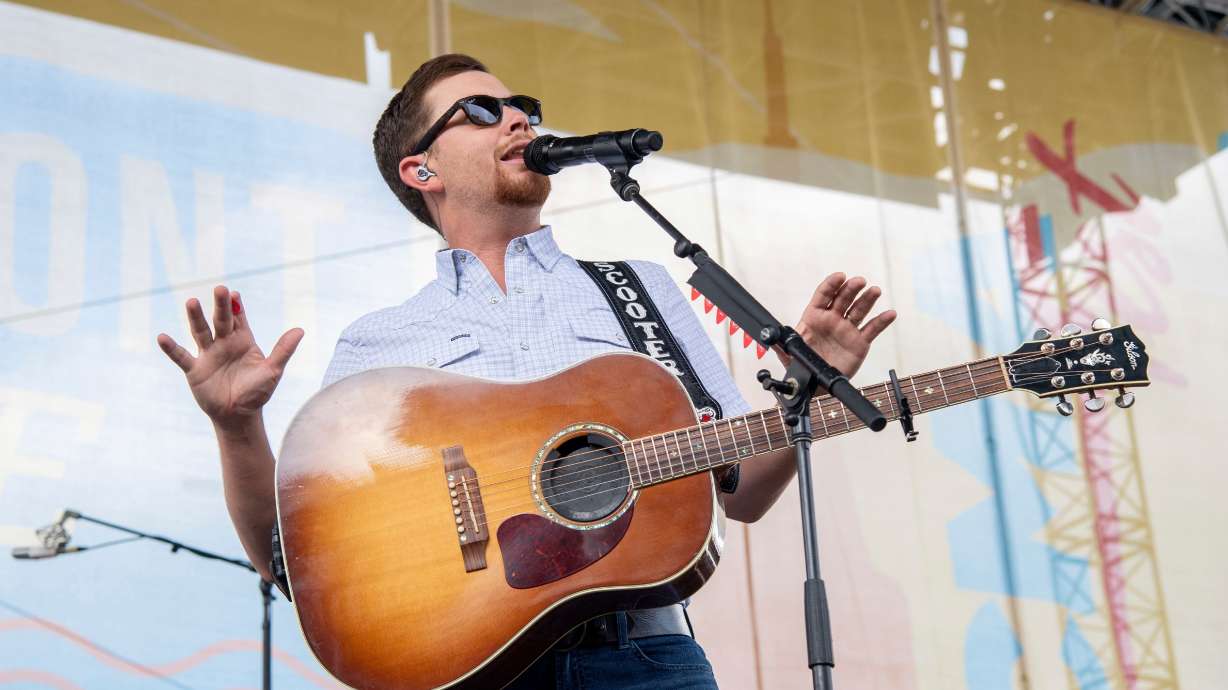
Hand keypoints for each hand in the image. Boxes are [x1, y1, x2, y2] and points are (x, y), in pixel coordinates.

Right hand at [157, 285, 302, 426]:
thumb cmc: (257, 392)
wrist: (239, 416)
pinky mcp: (195, 370)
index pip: (239, 318)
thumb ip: (284, 350)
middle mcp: (224, 344)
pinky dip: (171, 348)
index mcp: (243, 341)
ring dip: (196, 318)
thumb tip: (300, 330)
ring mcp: (208, 355)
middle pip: (221, 320)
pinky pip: (181, 356)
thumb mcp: (273, 371)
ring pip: (200, 332)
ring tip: (191, 302)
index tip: (235, 293)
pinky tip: (162, 337)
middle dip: (220, 306)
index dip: (237, 306)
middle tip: (220, 289)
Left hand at [787, 273, 895, 378]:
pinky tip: (890, 313)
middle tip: (858, 281)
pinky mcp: (859, 342)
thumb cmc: (802, 367)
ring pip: (859, 310)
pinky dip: (881, 321)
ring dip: (867, 300)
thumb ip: (781, 346)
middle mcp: (832, 320)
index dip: (831, 285)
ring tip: (875, 291)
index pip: (823, 296)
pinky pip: (872, 330)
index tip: (839, 277)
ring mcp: (846, 330)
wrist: (816, 385)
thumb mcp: (789, 356)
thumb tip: (771, 339)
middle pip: (843, 299)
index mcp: (813, 318)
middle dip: (851, 289)